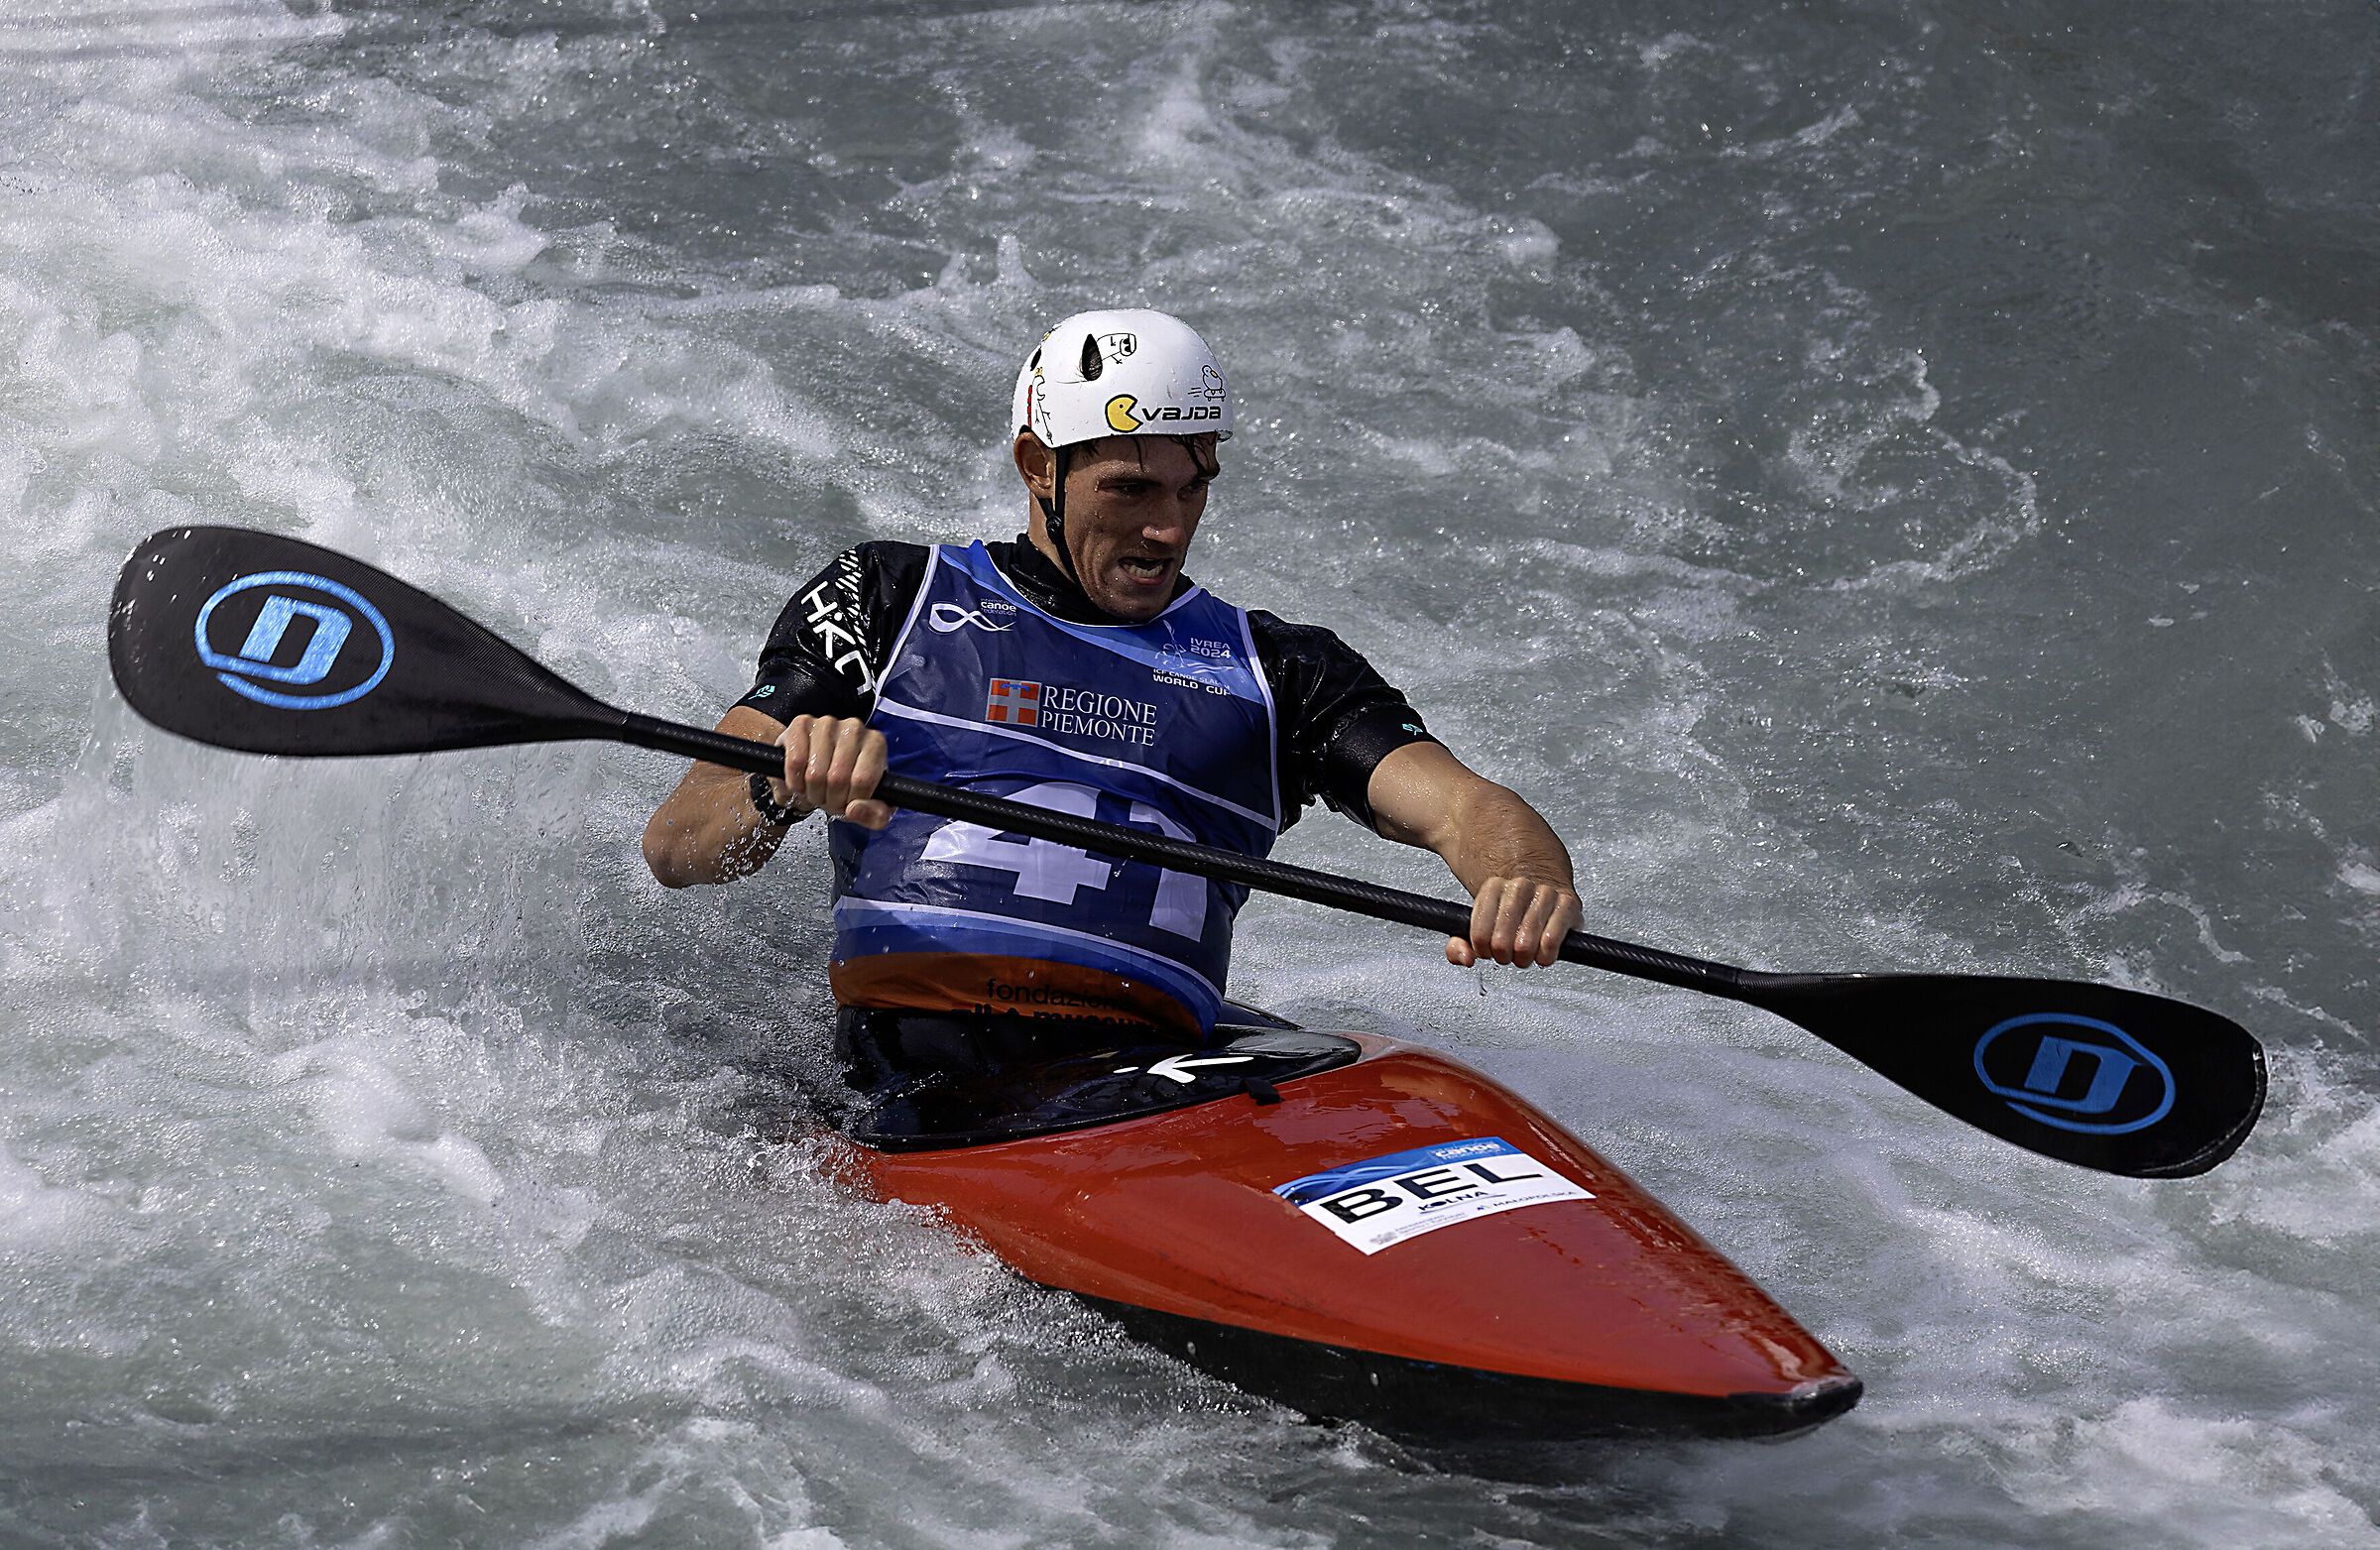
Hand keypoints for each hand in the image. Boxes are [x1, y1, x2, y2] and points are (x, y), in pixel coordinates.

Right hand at [772, 715, 891, 829]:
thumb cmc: (848, 783)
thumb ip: (875, 816)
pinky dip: (795, 782)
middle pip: (837, 779)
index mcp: (876, 744)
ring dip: (812, 793)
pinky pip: (795, 762)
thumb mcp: (870, 805)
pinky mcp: (802, 724)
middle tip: (829, 799)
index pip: (862, 781)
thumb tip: (854, 810)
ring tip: (817, 790)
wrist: (819, 767)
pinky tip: (801, 782)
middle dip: (830, 800)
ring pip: (814, 774)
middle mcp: (854, 729)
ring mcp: (827, 724)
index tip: (848, 803)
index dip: (850, 801)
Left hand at [1446, 876, 1580, 968]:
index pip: (1478, 934)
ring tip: (1524, 955)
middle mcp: (1519, 886)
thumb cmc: (1510, 914)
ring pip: (1526, 943)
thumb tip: (1466, 959)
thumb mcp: (1478, 926)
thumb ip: (1458, 945)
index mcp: (1493, 887)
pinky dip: (1545, 955)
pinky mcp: (1568, 904)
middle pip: (1501, 942)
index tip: (1487, 950)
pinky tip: (1542, 954)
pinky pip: (1552, 940)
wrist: (1544, 889)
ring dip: (1523, 958)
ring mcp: (1545, 893)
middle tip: (1508, 955)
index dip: (1482, 951)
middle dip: (1503, 956)